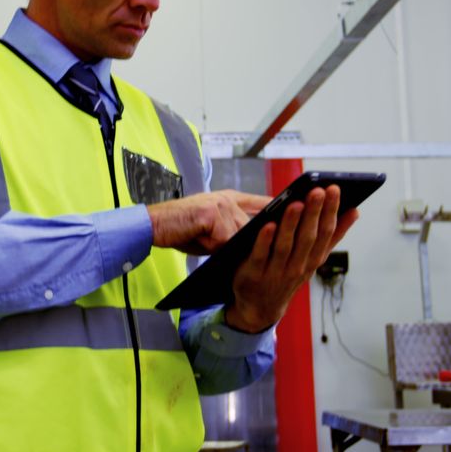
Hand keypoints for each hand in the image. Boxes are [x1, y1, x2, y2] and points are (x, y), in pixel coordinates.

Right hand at [147, 190, 270, 254]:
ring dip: (232, 246)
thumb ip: (230, 232)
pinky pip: (225, 238)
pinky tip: (207, 245)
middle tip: (249, 253)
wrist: (154, 225)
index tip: (296, 212)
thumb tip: (251, 246)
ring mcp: (220, 204)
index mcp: (228, 199)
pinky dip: (218, 247)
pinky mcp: (211, 213)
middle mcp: (227, 198)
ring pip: (241, 234)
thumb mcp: (210, 229)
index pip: (260, 202)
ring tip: (221, 251)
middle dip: (253, 241)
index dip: (277, 209)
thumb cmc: (181, 229)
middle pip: (253, 224)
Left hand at [226, 185, 358, 332]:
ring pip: (285, 246)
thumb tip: (354, 212)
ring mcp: (275, 272)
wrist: (260, 307)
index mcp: (313, 260)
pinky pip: (260, 256)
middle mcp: (298, 267)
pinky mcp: (253, 274)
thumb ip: (331, 237)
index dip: (331, 211)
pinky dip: (265, 241)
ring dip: (291, 224)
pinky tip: (268, 224)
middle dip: (314, 213)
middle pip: (308, 238)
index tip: (334, 189)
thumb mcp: (313, 259)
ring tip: (297, 203)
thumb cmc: (288, 274)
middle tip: (319, 190)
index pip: (325, 233)